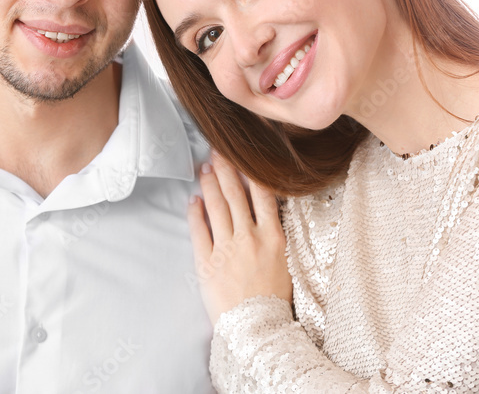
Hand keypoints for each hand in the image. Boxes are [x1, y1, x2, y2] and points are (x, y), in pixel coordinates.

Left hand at [188, 153, 292, 324]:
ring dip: (210, 184)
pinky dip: (195, 213)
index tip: (245, 156)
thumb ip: (274, 236)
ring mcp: (227, 248)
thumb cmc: (275, 300)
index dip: (252, 172)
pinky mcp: (208, 262)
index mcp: (273, 236)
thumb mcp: (285, 262)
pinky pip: (199, 231)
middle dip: (226, 169)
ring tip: (204, 168)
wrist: (258, 328)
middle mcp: (250, 237)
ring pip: (217, 207)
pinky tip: (193, 200)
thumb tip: (267, 215)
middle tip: (218, 150)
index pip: (263, 195)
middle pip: (236, 194)